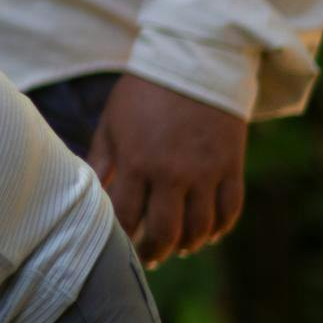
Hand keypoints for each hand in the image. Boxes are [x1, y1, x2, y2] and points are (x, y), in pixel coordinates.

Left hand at [88, 74, 246, 266]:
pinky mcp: (232, 167)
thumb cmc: (143, 94)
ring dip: (188, 245)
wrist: (195, 63)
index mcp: (137, 162)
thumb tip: (89, 194)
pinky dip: (220, 229)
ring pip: (200, 228)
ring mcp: (206, 172)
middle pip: (165, 232)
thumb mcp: (112, 124)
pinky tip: (207, 234)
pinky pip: (230, 211)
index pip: (127, 216)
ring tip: (178, 249)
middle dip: (154, 252)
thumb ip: (101, 162)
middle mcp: (173, 173)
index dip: (121, 236)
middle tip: (149, 258)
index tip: (118, 244)